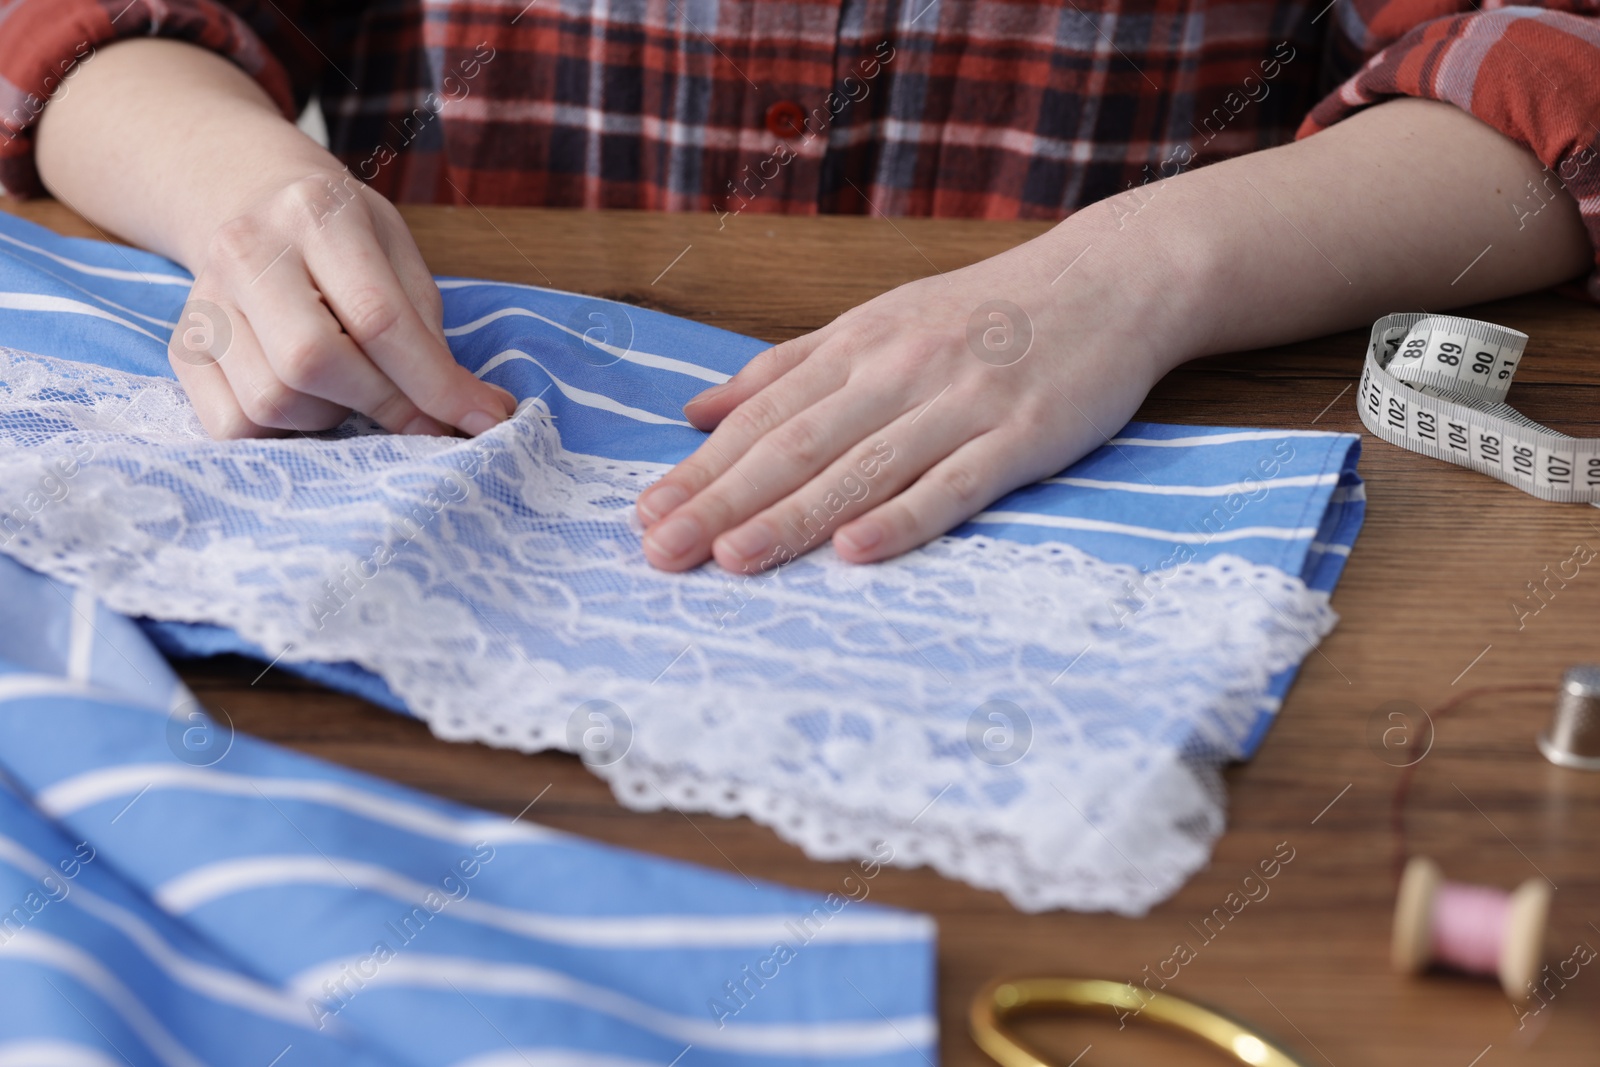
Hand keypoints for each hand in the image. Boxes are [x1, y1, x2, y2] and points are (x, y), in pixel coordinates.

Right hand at [168, 170, 515, 437]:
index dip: (436, 384)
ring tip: (349, 384)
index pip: (378, 318)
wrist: (250, 202)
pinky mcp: (182, 349)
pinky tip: (307, 397)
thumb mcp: (399, 254)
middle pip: (312, 363)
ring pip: (272, 402)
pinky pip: (233, 426)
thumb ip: (428, 329)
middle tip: (422, 417)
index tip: (485, 420)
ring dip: (331, 415)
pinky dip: (284, 432)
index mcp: (316, 213)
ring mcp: (202, 300)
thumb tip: (475, 413)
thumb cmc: (345, 237)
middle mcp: (246, 250)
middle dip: (384, 406)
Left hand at [635, 229, 1182, 571]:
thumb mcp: (878, 321)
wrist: (1112, 278)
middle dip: (724, 500)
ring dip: (794, 516)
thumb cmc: (985, 311)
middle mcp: (899, 370)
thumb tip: (696, 409)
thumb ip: (788, 368)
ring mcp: (963, 403)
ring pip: (863, 468)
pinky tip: (856, 549)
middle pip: (797, 445)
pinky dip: (906, 515)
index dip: (703, 467)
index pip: (763, 415)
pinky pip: (957, 483)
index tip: (646, 513)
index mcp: (859, 345)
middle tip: (662, 551)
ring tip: (732, 559)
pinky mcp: (1023, 435)